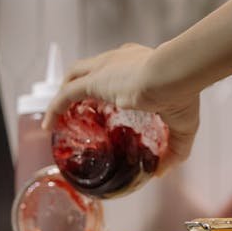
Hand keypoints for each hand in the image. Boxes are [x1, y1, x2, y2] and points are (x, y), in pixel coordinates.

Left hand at [41, 43, 199, 172]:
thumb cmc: (182, 91)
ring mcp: (105, 67)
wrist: (175, 74)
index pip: (119, 69)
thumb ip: (174, 149)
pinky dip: (55, 108)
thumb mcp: (183, 125)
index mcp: (141, 63)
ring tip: (58, 113)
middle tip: (80, 109)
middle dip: (83, 85)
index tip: (109, 102)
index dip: (111, 84)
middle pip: (93, 69)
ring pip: (75, 76)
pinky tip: (48, 124)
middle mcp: (119, 60)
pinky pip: (66, 95)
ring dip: (64, 93)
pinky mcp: (95, 80)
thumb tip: (163, 171)